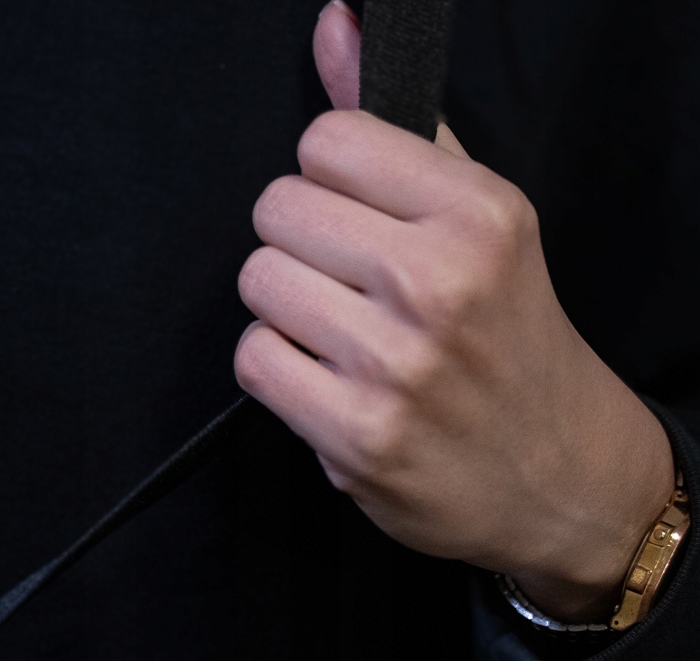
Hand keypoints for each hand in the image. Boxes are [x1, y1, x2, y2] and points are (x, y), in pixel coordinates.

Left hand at [235, 0, 673, 621]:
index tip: (355, 215)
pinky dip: (277, 369)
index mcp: (478, 212)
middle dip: (299, 244)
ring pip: (258, 284)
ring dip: (284, 309)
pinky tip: (326, 379)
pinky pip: (254, 361)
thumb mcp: (475, 214)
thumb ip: (392, 125)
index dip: (325, 179)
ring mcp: (396, 363)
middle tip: (347, 282)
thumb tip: (334, 26)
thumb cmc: (505, 332)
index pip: (324, 143)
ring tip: (339, 332)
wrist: (554, 470)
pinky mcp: (355, 434)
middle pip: (276, 211)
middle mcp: (439, 282)